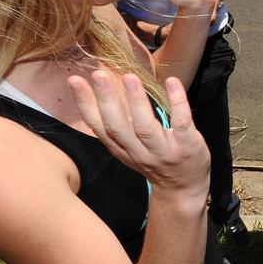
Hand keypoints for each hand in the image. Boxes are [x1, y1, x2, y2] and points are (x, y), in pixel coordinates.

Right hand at [68, 70, 209, 198]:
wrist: (183, 190)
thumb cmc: (155, 160)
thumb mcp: (130, 147)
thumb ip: (119, 123)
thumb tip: (105, 87)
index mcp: (121, 149)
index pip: (99, 127)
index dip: (85, 105)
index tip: (75, 80)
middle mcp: (139, 151)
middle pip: (118, 127)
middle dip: (107, 100)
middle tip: (99, 74)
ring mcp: (163, 151)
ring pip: (145, 128)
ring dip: (136, 102)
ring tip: (129, 76)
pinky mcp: (187, 146)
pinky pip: (181, 124)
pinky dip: (177, 103)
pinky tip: (172, 82)